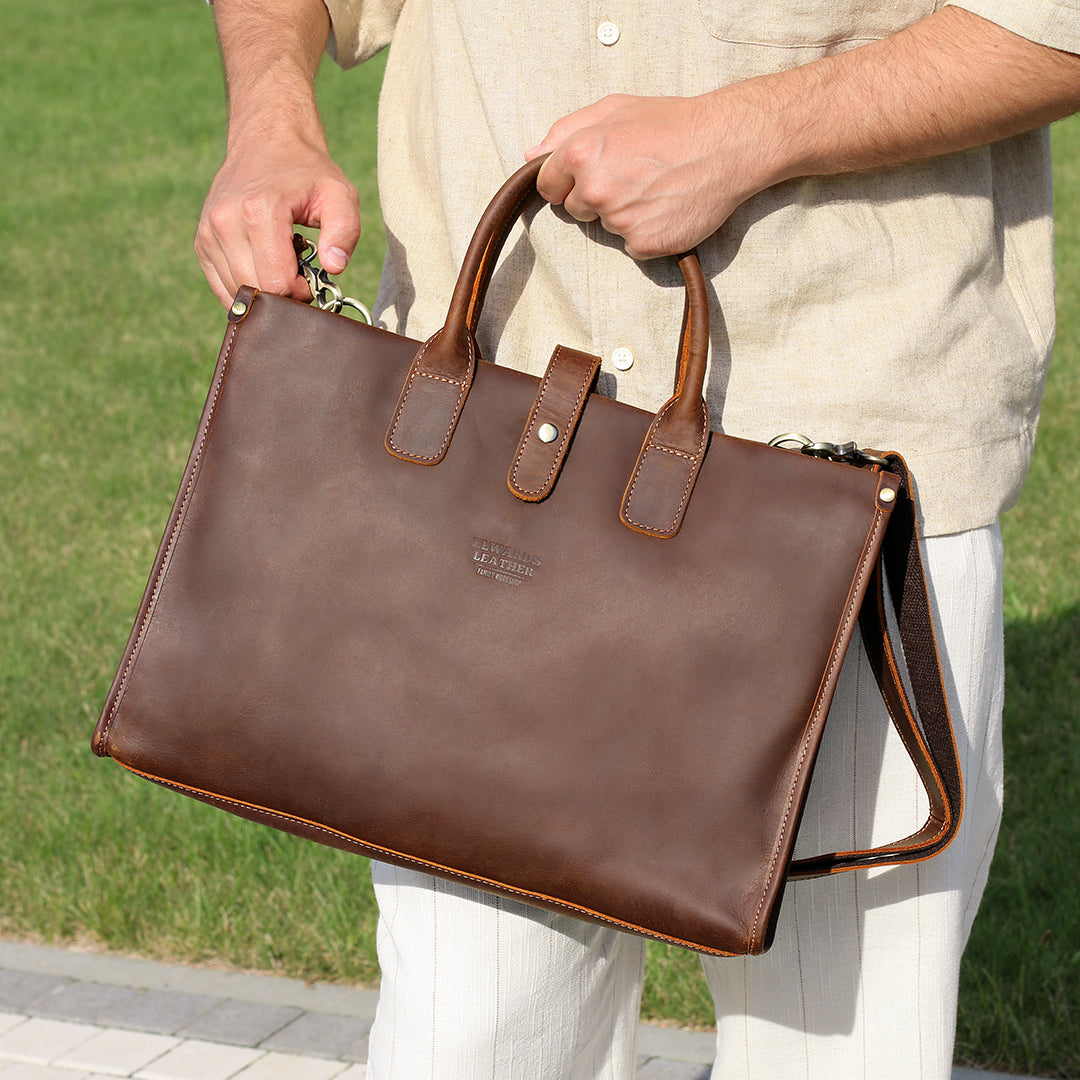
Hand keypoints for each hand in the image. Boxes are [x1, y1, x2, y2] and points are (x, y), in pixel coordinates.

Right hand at [195, 132, 360, 306]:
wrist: (268, 143)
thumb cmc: (308, 173)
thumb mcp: (340, 196)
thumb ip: (344, 231)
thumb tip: (334, 267)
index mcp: (259, 210)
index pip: (276, 283)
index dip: (300, 292)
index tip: (311, 275)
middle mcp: (225, 220)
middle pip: (256, 291)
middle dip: (283, 293)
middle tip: (298, 271)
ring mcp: (208, 231)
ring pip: (237, 293)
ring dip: (263, 290)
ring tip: (280, 262)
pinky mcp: (201, 240)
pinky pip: (221, 287)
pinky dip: (245, 288)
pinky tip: (262, 267)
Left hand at [526, 91, 776, 258]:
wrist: (727, 144)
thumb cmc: (671, 122)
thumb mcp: (615, 108)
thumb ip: (566, 130)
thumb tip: (531, 155)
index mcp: (580, 153)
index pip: (548, 186)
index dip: (567, 181)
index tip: (591, 173)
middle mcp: (595, 190)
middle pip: (575, 209)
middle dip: (596, 197)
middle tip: (633, 175)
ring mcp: (619, 220)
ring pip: (606, 227)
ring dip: (624, 214)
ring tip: (655, 188)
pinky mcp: (643, 244)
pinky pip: (633, 245)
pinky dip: (647, 233)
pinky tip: (666, 209)